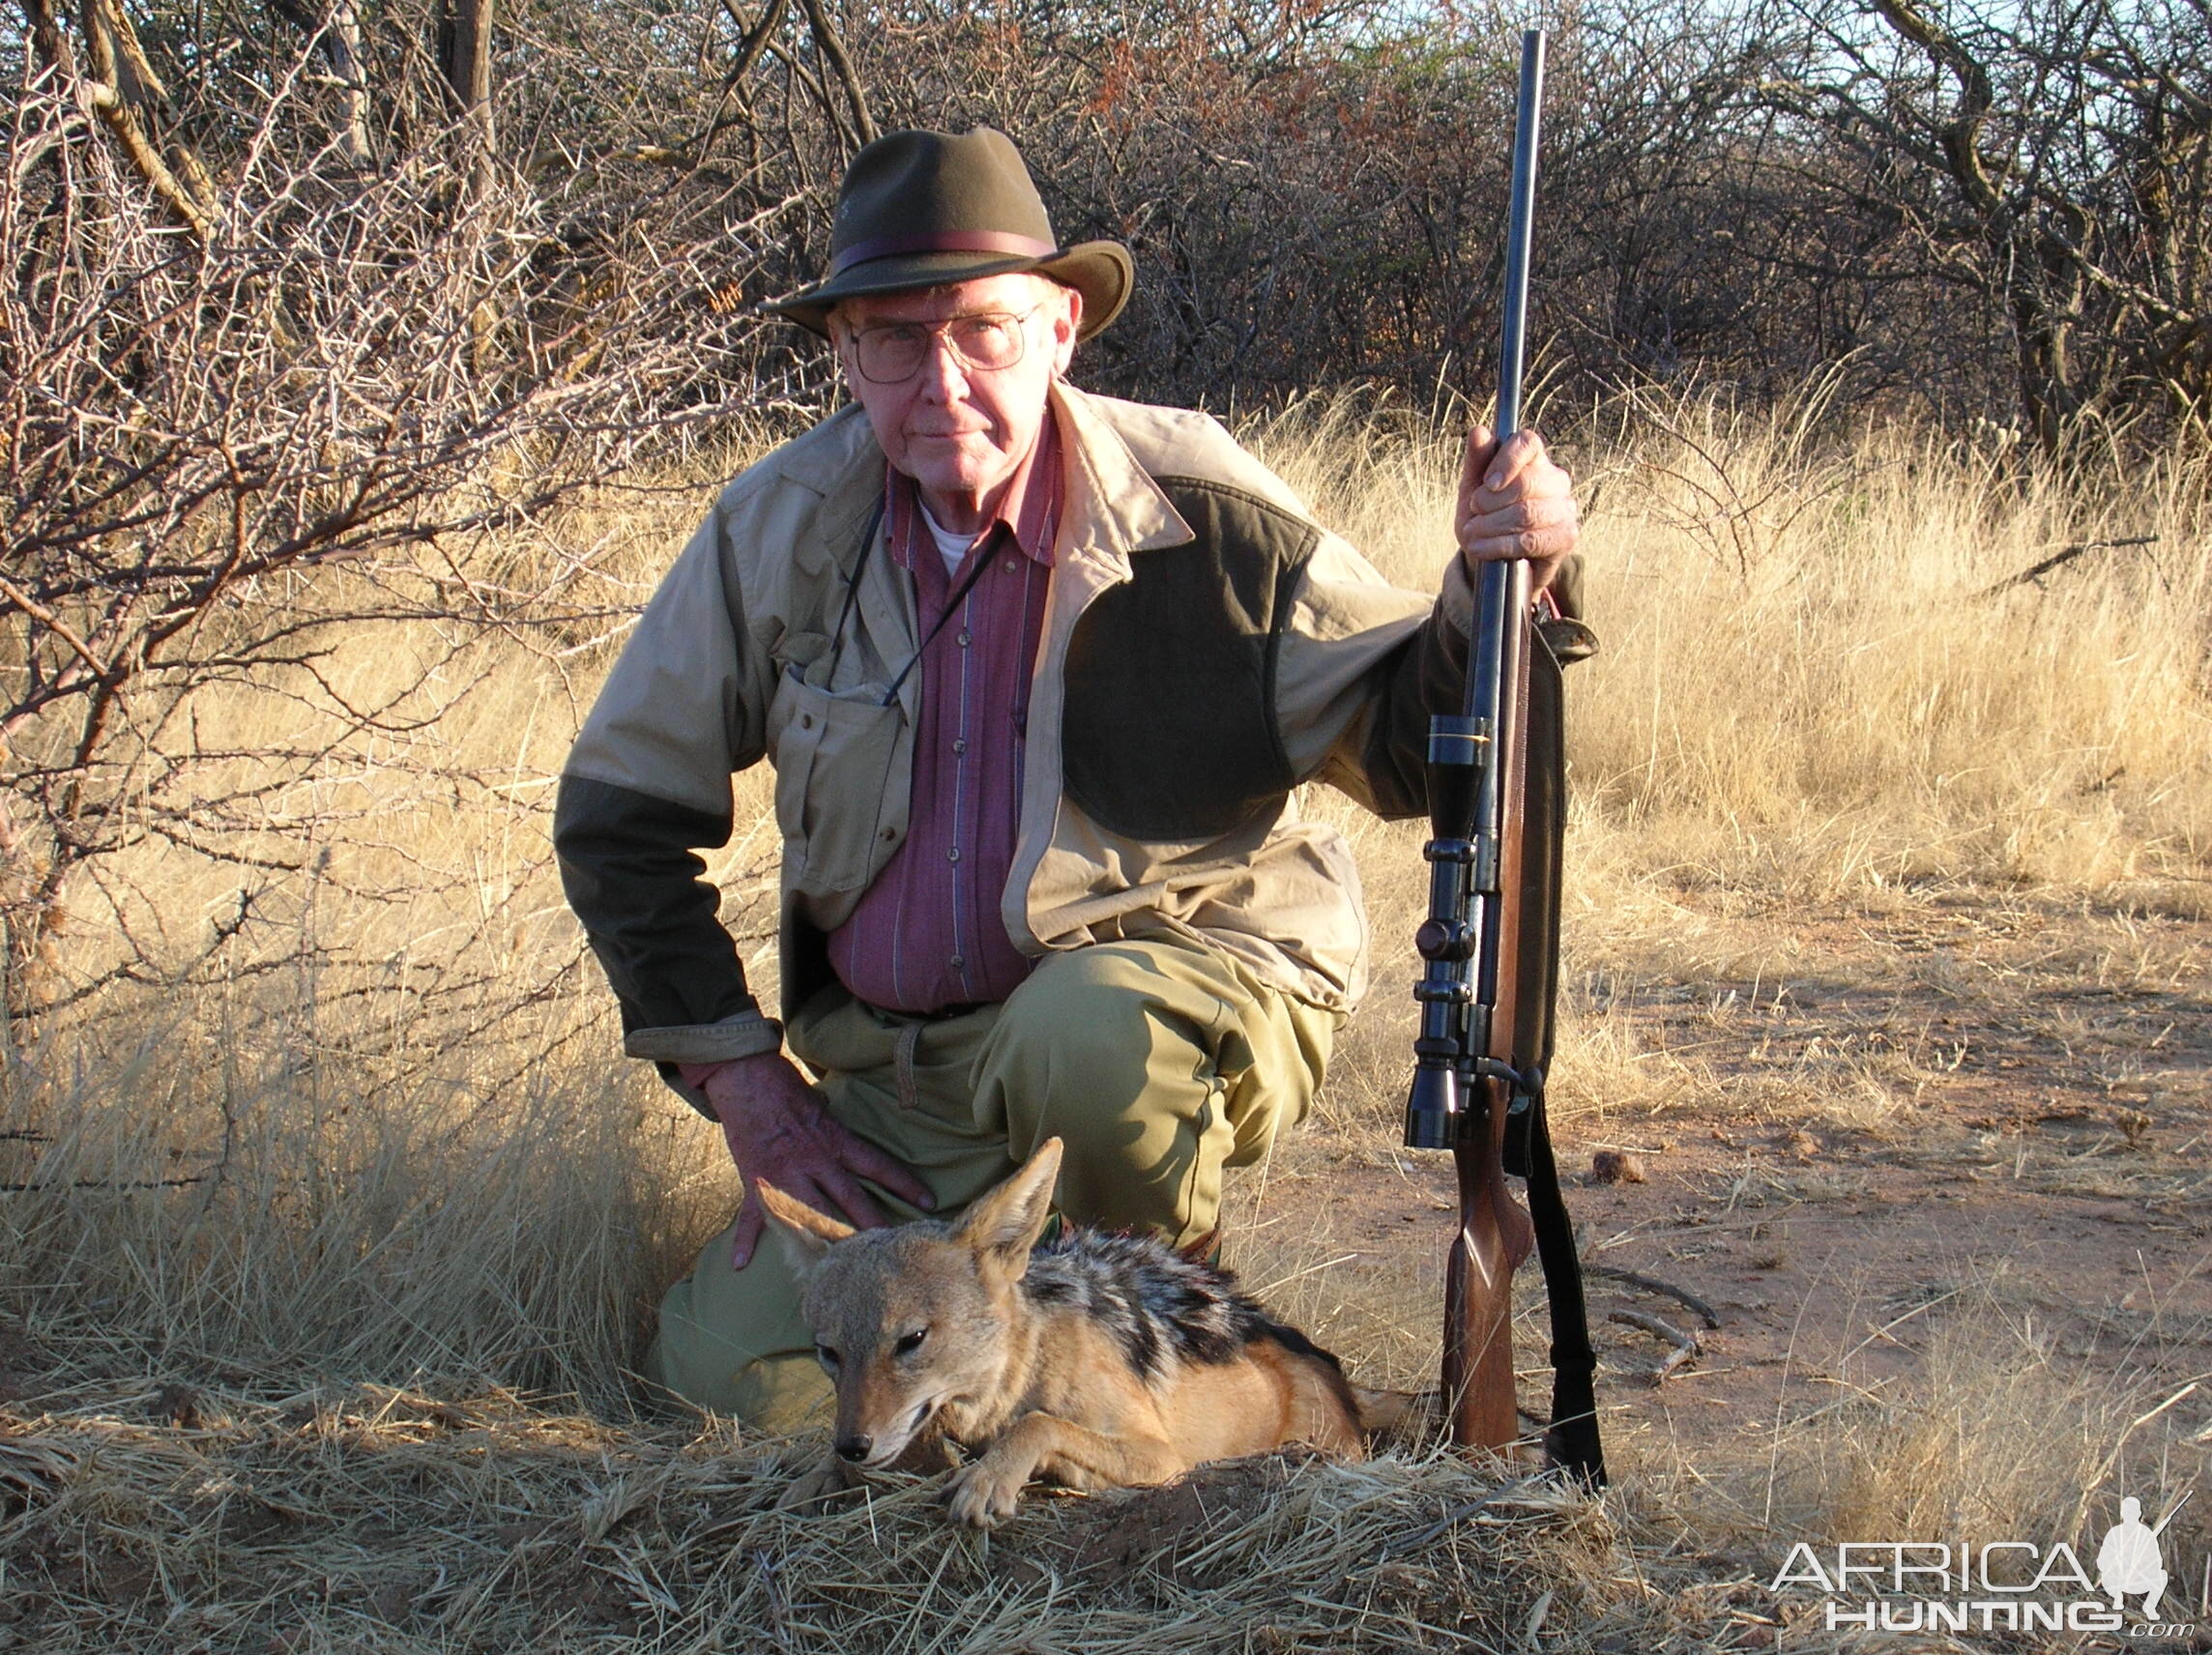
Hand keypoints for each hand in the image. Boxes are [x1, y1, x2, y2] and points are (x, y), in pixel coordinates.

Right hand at [683, 1052, 933, 1268]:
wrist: (745, 1078)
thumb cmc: (785, 1087)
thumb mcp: (822, 1107)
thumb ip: (837, 1134)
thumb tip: (854, 1150)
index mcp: (833, 1141)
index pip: (876, 1164)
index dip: (903, 1183)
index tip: (928, 1201)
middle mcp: (812, 1162)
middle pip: (850, 1199)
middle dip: (873, 1225)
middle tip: (894, 1248)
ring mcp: (783, 1176)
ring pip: (810, 1216)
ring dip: (825, 1242)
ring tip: (840, 1269)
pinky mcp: (754, 1183)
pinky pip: (750, 1216)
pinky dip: (744, 1240)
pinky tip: (739, 1263)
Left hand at [1455, 423, 1577, 591]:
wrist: (1496, 561)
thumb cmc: (1485, 517)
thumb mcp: (1473, 489)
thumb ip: (1477, 461)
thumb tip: (1479, 430)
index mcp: (1534, 460)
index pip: (1528, 443)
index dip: (1507, 460)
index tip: (1487, 483)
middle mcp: (1556, 480)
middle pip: (1527, 481)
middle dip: (1491, 500)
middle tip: (1473, 511)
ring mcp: (1565, 508)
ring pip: (1527, 513)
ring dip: (1491, 525)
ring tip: (1472, 533)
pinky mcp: (1566, 537)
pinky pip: (1531, 540)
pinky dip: (1499, 546)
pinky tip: (1481, 549)